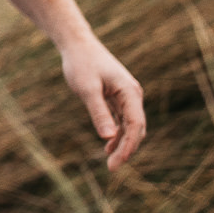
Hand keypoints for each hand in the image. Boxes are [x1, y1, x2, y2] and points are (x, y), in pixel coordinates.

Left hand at [60, 36, 146, 169]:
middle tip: (111, 168)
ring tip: (111, 161)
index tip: (115, 163)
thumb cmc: (81, 64)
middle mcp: (132, 95)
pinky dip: (117, 133)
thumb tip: (108, 138)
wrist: (77, 44)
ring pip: (129, 125)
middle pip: (136, 128)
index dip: (128, 146)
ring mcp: (125, 96)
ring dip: (122, 143)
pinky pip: (121, 119)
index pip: (136, 125)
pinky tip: (108, 145)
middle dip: (126, 149)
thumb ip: (99, 112)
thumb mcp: (87, 89)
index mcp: (130, 92)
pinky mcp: (116, 96)